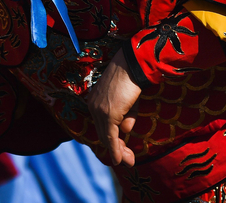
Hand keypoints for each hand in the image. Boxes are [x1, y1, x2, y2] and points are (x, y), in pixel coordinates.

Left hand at [86, 48, 141, 166]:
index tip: (121, 150)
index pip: (101, 125)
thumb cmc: (131, 78)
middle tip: (128, 160)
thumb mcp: (128, 101)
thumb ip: (125, 116)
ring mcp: (99, 110)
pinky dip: (115, 150)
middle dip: (116, 149)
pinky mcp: (108, 114)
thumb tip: (125, 130)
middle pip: (102, 133)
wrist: (132, 65)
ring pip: (107, 137)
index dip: (112, 139)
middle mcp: (93, 106)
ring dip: (118, 151)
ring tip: (129, 160)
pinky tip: (120, 160)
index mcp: (95, 101)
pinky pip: (110, 136)